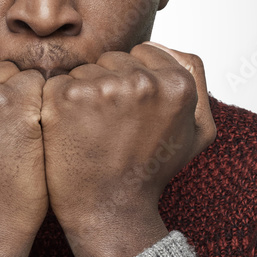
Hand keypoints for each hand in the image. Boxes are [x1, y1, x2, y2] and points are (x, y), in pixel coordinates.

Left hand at [40, 42, 214, 256]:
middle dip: (109, 84)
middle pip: (113, 59)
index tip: (131, 114)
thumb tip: (172, 47)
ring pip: (85, 69)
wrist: (110, 209)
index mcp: (177, 84)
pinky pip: (58, 82)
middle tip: (112, 126)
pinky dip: (58, 103)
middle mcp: (143, 81)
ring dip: (84, 93)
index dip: (134, 81)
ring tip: (92, 130)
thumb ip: (196, 81)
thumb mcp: (197, 132)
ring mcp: (103, 87)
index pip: (143, 52)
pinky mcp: (67, 96)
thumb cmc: (151, 170)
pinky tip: (70, 130)